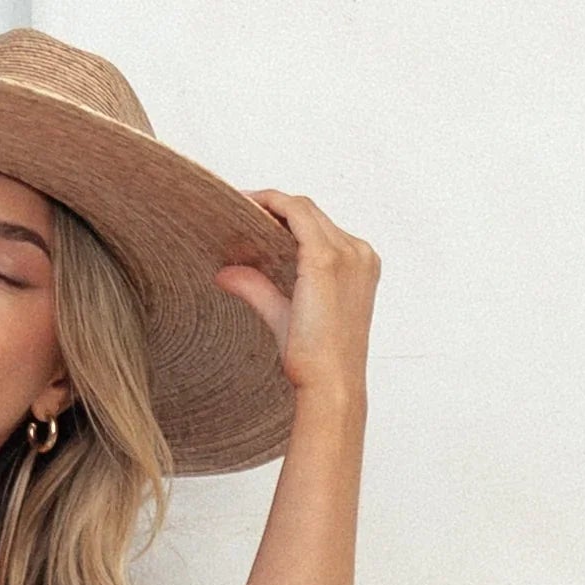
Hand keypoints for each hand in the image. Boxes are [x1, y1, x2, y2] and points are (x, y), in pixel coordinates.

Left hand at [214, 191, 380, 404]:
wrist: (330, 382)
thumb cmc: (316, 359)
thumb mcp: (284, 315)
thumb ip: (258, 289)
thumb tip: (225, 274)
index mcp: (359, 265)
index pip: (319, 226)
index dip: (285, 214)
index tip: (254, 213)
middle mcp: (358, 253)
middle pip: (311, 213)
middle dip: (275, 206)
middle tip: (238, 207)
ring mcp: (346, 253)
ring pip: (303, 209)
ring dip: (271, 202)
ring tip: (239, 205)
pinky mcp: (325, 259)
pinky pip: (295, 214)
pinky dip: (270, 205)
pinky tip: (246, 207)